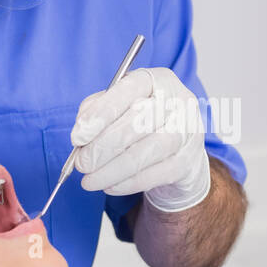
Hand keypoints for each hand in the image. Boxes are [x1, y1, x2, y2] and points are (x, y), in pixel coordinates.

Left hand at [71, 67, 210, 212]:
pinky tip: (110, 186)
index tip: (78, 136)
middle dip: (103, 147)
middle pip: (137, 123)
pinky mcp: (188, 161)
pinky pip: (155, 175)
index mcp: (158, 80)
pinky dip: (128, 183)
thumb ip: (99, 108)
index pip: (128, 90)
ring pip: (146, 152)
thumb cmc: (146, 120)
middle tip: (81, 163)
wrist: (181, 146)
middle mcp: (178, 102)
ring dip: (112, 170)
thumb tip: (82, 129)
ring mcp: (187, 132)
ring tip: (89, 180)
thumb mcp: (122, 104)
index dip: (101, 114)